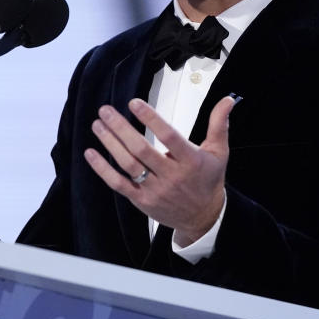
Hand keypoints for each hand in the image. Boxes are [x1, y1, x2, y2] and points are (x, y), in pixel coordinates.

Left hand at [84, 96, 237, 246]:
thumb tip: (228, 100)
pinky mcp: (142, 201)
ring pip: (128, 165)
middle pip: (142, 150)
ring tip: (98, 125)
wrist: (203, 218)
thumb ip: (219, 124)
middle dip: (121, 128)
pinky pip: (119, 184)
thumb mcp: (219, 152)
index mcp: (191, 161)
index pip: (169, 137)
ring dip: (110, 144)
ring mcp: (155, 190)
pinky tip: (91, 153)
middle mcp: (172, 176)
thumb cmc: (209, 181)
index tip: (134, 103)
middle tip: (106, 110)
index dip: (151, 119)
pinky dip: (103, 169)